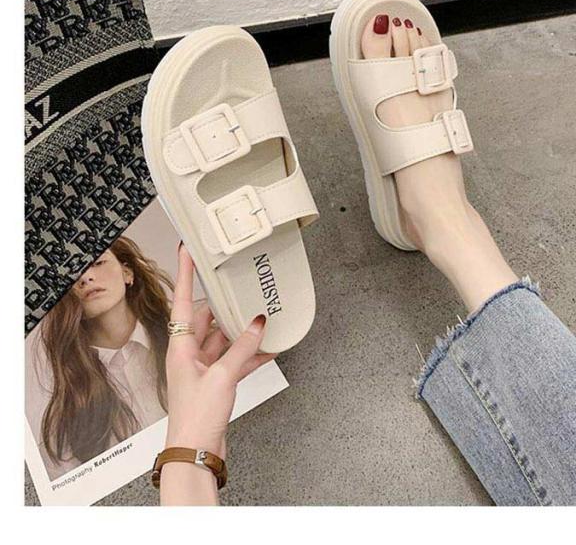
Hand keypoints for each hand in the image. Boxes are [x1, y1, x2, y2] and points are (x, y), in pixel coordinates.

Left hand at [164, 244, 276, 458]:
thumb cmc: (195, 417)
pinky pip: (233, 361)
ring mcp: (202, 369)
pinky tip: (267, 350)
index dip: (186, 274)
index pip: (182, 301)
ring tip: (259, 320)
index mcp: (180, 347)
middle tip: (237, 289)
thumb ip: (242, 348)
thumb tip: (257, 324)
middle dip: (223, 306)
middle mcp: (188, 354)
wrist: (195, 452)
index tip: (187, 252)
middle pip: (205, 320)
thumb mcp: (222, 376)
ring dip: (240, 333)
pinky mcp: (215, 383)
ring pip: (222, 340)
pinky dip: (248, 355)